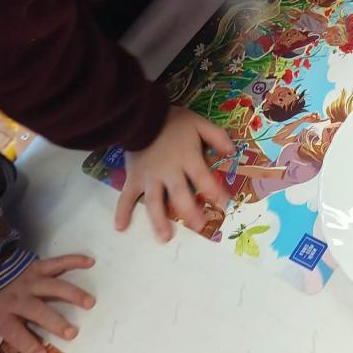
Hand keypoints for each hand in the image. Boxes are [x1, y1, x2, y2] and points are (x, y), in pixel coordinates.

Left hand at [0, 255, 94, 352]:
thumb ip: (7, 328)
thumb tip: (29, 345)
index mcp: (3, 314)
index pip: (16, 332)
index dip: (28, 343)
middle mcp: (19, 298)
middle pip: (38, 311)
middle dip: (55, 322)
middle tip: (72, 333)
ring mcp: (30, 280)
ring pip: (53, 287)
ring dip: (73, 294)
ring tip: (90, 303)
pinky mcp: (37, 266)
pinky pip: (57, 263)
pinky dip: (74, 261)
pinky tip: (90, 263)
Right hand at [118, 106, 233, 241]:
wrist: (141, 115)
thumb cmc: (172, 120)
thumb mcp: (199, 123)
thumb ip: (216, 136)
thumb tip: (232, 151)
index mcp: (187, 159)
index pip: (203, 179)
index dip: (215, 192)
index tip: (224, 205)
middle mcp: (168, 172)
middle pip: (180, 196)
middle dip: (190, 214)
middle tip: (198, 227)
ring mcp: (149, 177)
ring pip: (154, 202)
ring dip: (158, 221)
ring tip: (164, 238)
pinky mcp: (133, 178)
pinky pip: (125, 197)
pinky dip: (121, 212)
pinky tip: (121, 227)